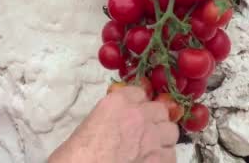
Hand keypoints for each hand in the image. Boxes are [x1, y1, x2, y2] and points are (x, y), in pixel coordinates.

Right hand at [48, 86, 178, 162]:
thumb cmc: (76, 154)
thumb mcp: (88, 125)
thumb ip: (108, 117)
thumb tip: (114, 123)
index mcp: (117, 103)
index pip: (139, 93)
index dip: (137, 104)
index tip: (133, 112)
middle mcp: (139, 116)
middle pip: (159, 110)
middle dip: (154, 119)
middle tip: (144, 131)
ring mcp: (152, 138)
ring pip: (171, 130)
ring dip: (163, 137)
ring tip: (152, 146)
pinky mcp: (159, 160)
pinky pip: (171, 154)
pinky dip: (164, 157)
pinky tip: (154, 161)